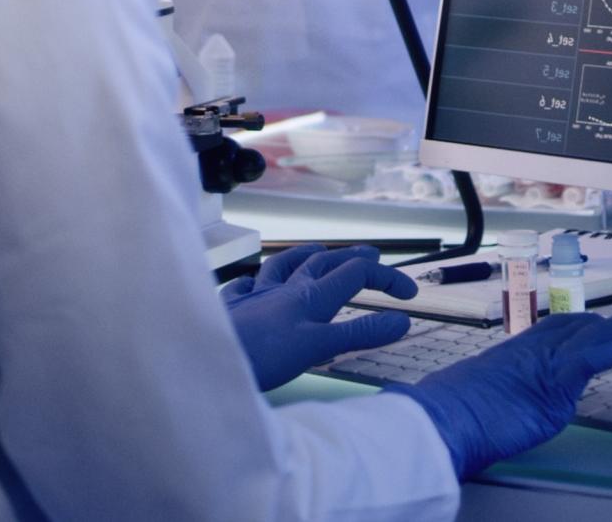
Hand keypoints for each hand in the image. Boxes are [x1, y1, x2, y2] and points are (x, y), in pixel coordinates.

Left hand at [221, 244, 417, 390]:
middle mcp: (285, 287)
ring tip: (320, 251)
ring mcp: (256, 294)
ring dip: (307, 256)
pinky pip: (245, 285)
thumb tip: (400, 321)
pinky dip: (256, 280)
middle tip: (373, 255)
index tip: (410, 297)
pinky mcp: (232, 307)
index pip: (357, 274)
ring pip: (286, 265)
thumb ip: (358, 333)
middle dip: (352, 257)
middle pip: (325, 262)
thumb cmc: (259, 356)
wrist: (201, 358)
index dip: (387, 278)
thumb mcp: (317, 349)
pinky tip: (253, 282)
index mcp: (310, 295)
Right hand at [390, 305, 611, 477]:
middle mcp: (531, 351)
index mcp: (514, 354)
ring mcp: (544, 362)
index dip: (580, 325)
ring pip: (593, 337)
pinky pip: (593, 359)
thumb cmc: (447, 417)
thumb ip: (489, 400)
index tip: (598, 321)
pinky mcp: (554, 379)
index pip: (554, 331)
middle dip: (611, 323)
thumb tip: (480, 414)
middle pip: (579, 328)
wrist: (441, 420)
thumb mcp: (473, 402)